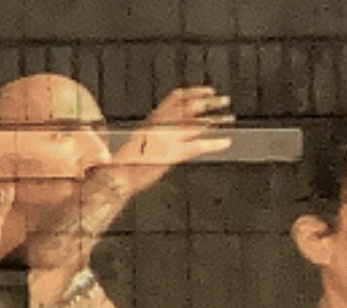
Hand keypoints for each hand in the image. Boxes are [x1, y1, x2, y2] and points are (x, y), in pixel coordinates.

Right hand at [110, 86, 237, 186]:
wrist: (116, 178)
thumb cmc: (122, 165)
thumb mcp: (138, 143)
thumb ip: (155, 135)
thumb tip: (167, 134)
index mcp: (152, 121)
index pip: (176, 99)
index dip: (194, 93)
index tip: (208, 91)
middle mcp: (161, 125)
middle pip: (190, 107)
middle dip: (209, 102)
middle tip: (224, 100)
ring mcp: (167, 139)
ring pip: (197, 123)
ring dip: (216, 119)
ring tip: (230, 118)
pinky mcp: (173, 154)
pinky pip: (198, 146)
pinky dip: (214, 144)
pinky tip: (225, 142)